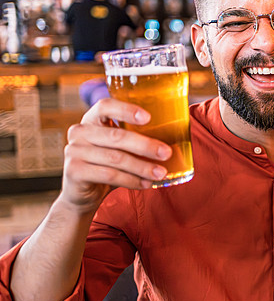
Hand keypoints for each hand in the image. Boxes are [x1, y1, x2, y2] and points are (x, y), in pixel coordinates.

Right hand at [60, 98, 171, 213]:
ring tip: (160, 173)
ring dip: (142, 166)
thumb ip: (135, 139)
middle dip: (145, 145)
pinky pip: (109, 174)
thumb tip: (174, 141)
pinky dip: (131, 180)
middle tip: (166, 153)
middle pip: (116, 135)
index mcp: (91, 119)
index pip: (105, 106)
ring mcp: (73, 150)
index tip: (149, 117)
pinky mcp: (73, 171)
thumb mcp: (119, 149)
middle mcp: (79, 131)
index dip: (126, 110)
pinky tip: (146, 183)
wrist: (81, 194)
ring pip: (116, 158)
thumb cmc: (107, 166)